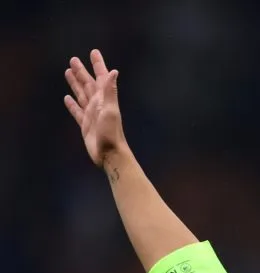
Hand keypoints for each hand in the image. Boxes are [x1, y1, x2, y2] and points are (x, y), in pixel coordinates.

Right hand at [64, 49, 126, 167]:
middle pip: (88, 84)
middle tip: (73, 59)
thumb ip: (110, 91)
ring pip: (81, 95)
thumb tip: (113, 71)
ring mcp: (91, 114)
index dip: (98, 65)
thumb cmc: (111, 133)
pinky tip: (67, 98)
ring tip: (68, 72)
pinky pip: (77, 111)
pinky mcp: (85, 124)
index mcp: (104, 99)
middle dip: (82, 71)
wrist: (109, 154)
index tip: (94, 52)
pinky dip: (72, 104)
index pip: (100, 78)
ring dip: (75, 84)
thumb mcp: (110, 110)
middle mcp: (98, 104)